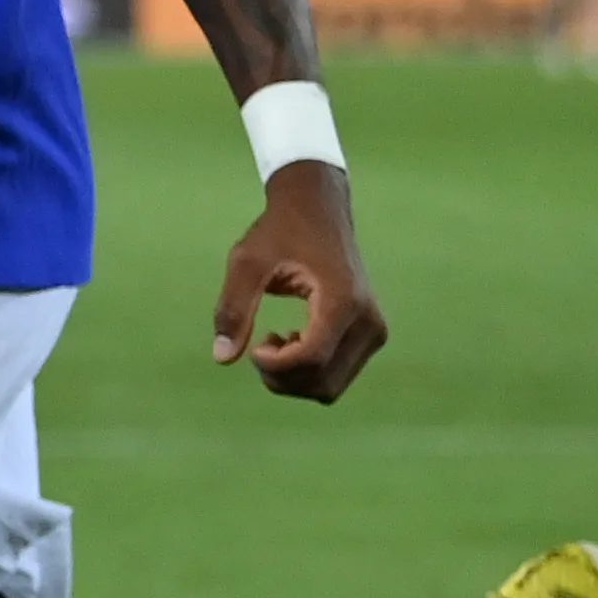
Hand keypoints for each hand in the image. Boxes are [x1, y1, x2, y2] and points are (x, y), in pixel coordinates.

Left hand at [215, 158, 385, 400]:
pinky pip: (337, 375)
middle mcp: (369, 322)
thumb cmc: (280, 231)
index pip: (311, 359)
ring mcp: (375, 331)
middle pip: (323, 383)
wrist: (319, 210)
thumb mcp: (247, 262)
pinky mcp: (372, 335)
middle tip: (260, 344)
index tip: (255, 345)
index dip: (274, 365)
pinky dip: (308, 371)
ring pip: (330, 386)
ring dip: (293, 377)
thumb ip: (233, 308)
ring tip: (275, 339)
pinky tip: (291, 339)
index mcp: (344, 301)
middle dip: (281, 377)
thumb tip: (222, 358)